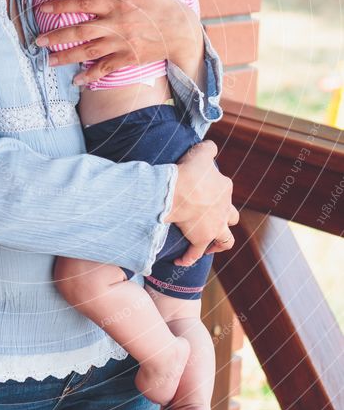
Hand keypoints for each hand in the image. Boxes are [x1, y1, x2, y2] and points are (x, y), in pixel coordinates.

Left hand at [31, 0, 202, 84]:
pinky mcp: (128, 58)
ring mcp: (121, 43)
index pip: (82, 2)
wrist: (182, 31)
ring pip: (88, 51)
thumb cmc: (163, 4)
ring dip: (66, 56)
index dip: (60, 5)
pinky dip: (90, 76)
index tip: (43, 8)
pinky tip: (77, 81)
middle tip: (38, 42)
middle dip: (56, 36)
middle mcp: (116, 23)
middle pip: (80, 30)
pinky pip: (105, 68)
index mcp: (117, 2)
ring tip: (49, 60)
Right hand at [163, 140, 238, 265]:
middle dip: (225, 219)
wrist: (178, 192)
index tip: (201, 190)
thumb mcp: (201, 152)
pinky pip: (195, 254)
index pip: (225, 190)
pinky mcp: (200, 239)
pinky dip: (188, 259)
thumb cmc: (189, 172)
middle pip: (232, 217)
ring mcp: (214, 227)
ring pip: (226, 240)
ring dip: (218, 244)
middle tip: (212, 219)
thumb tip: (212, 147)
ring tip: (208, 246)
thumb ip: (208, 149)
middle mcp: (224, 210)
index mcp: (225, 189)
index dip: (215, 191)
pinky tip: (180, 262)